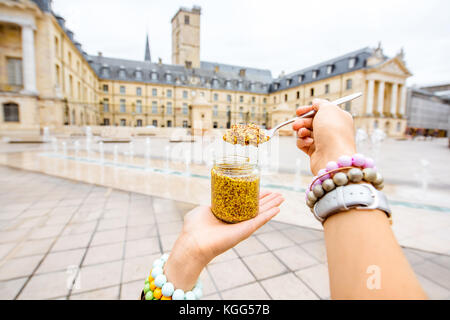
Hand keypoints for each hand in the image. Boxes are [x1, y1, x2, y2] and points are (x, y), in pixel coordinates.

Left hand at [164, 191, 283, 290]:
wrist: (194, 242)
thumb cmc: (193, 228)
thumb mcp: (201, 211)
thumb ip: (209, 205)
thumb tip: (212, 202)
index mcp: (226, 215)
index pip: (243, 204)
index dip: (252, 196)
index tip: (259, 189)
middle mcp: (236, 221)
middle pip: (256, 208)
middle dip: (267, 200)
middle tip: (277, 193)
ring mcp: (241, 226)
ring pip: (261, 213)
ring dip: (272, 205)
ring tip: (282, 197)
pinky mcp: (244, 231)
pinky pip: (260, 221)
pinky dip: (269, 214)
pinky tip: (278, 208)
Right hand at [293, 98, 355, 174]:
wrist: (333, 156)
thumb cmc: (333, 132)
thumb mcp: (328, 109)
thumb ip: (321, 103)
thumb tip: (316, 103)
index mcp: (338, 118)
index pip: (321, 111)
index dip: (309, 110)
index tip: (300, 111)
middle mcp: (332, 130)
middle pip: (311, 121)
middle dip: (302, 121)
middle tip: (297, 124)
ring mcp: (324, 141)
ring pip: (306, 132)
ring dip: (301, 131)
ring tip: (303, 133)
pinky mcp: (315, 152)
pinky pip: (303, 143)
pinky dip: (303, 142)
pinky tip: (308, 143)